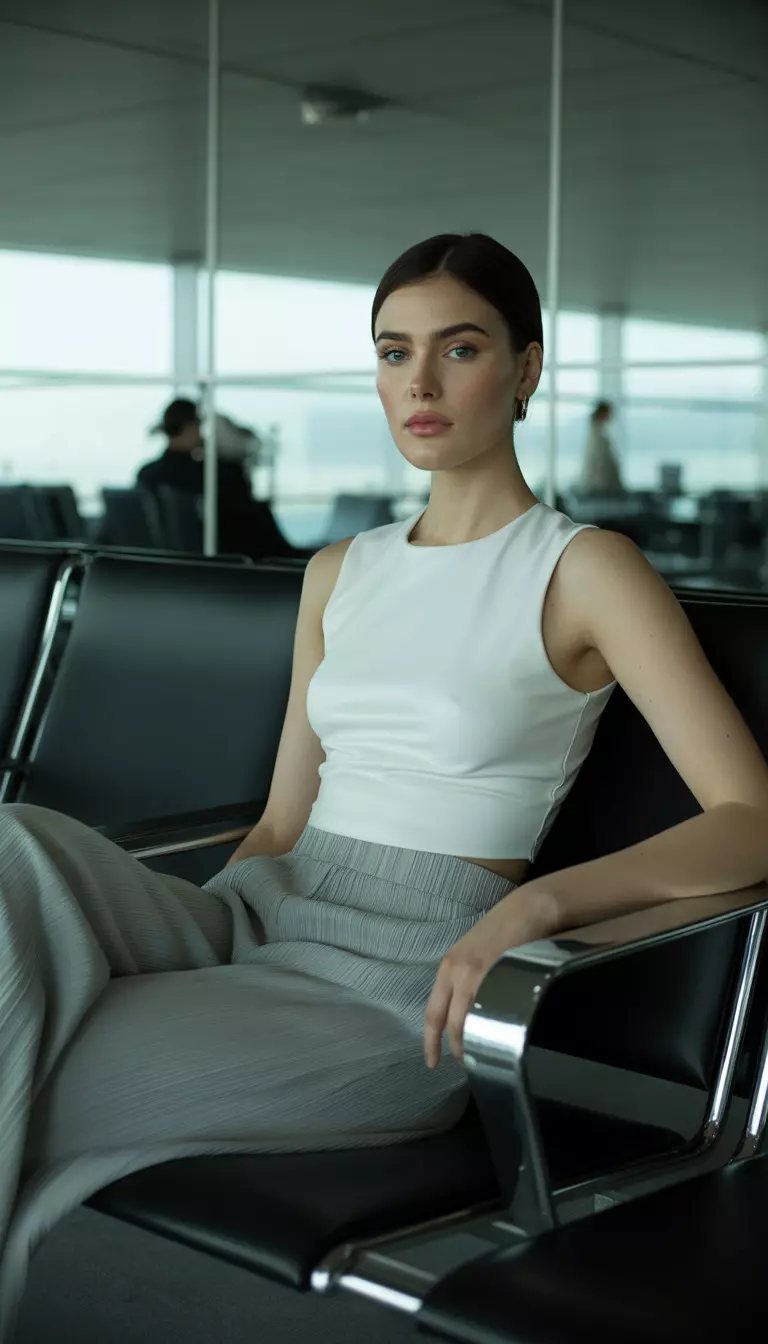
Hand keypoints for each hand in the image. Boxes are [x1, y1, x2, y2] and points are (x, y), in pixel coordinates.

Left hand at [423, 885, 556, 1069]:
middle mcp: (457, 972)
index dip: (430, 1042)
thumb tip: (463, 1013)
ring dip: (476, 1040)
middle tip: (468, 1062)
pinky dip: (496, 1026)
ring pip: (471, 1020)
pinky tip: (502, 1033)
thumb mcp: (471, 953)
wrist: (525, 909)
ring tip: (485, 1052)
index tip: (432, 1063)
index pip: (432, 1013)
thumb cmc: (500, 931)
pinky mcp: (502, 974)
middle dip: (458, 1048)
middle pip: (452, 1023)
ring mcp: (479, 973)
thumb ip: (463, 978)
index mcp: (447, 968)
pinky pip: (495, 1009)